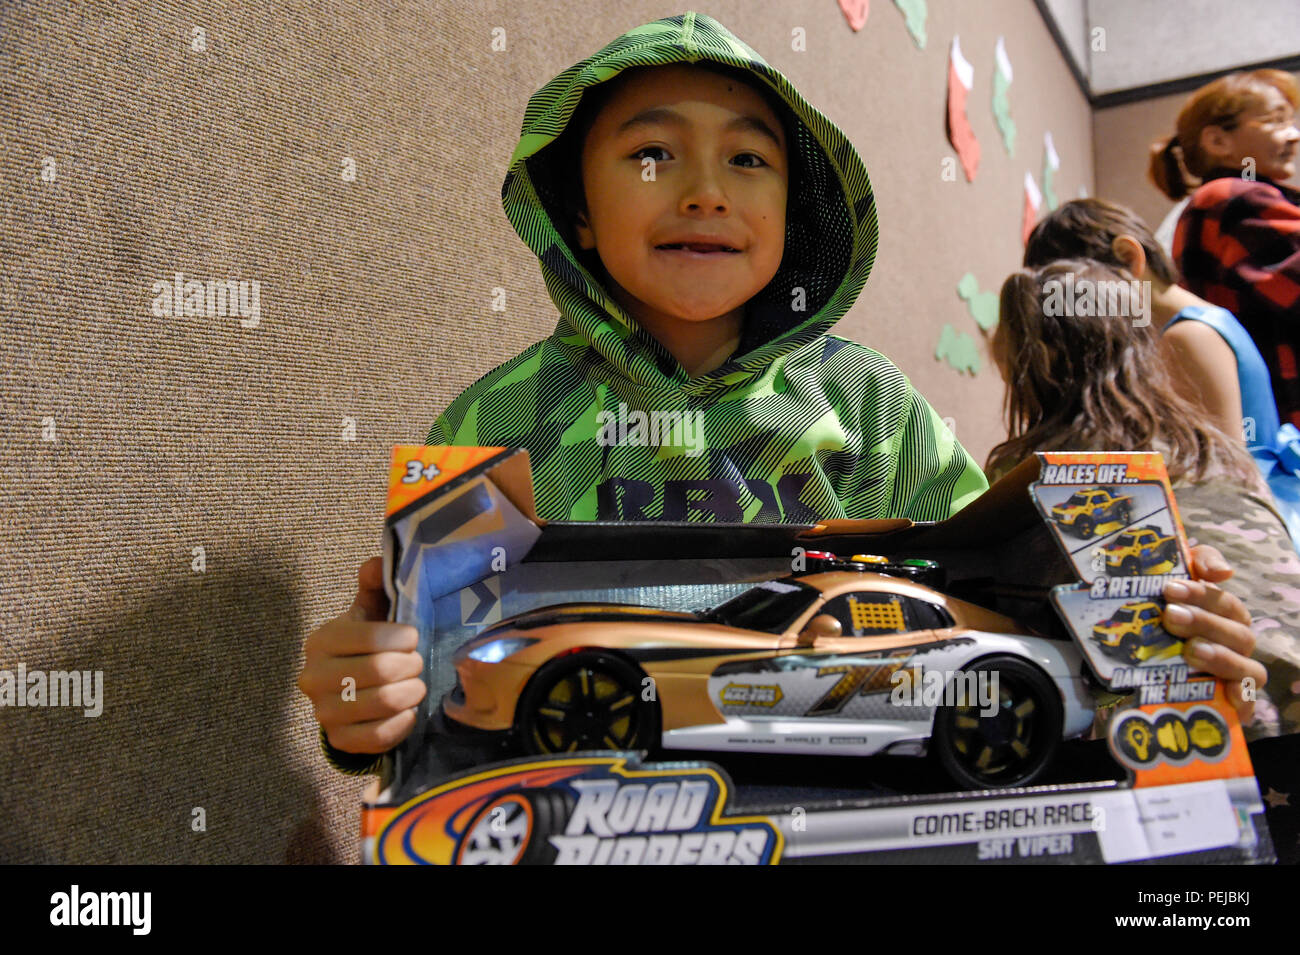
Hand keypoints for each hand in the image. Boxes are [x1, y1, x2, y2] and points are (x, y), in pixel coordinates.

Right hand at [298, 557, 426, 753]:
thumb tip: (376, 564)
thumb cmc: (364, 647)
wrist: (344, 695)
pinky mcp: (339, 741)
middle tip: (418, 663)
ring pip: (383, 703)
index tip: (413, 637)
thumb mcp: (368, 614)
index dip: (402, 638)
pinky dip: (402, 722)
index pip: (370, 637)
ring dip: (411, 692)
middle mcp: (314, 677)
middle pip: (380, 671)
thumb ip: (374, 586)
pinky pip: (379, 736)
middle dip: (411, 666)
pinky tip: (408, 711)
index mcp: (321, 641)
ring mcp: (324, 712)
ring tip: (416, 685)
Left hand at [1161, 544, 1264, 723]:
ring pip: (1247, 668)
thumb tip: (1224, 572)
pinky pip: (1246, 704)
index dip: (1200, 594)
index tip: (1169, 589)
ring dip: (1222, 658)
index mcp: (1225, 617)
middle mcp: (1235, 646)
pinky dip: (1242, 699)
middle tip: (1170, 616)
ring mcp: (1235, 676)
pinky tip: (1228, 695)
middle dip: (1204, 622)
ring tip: (1191, 651)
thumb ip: (1198, 563)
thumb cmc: (1159, 617)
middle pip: (1236, 633)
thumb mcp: (1172, 585)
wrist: (1128, 668)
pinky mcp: (1229, 705)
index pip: (1223, 602)